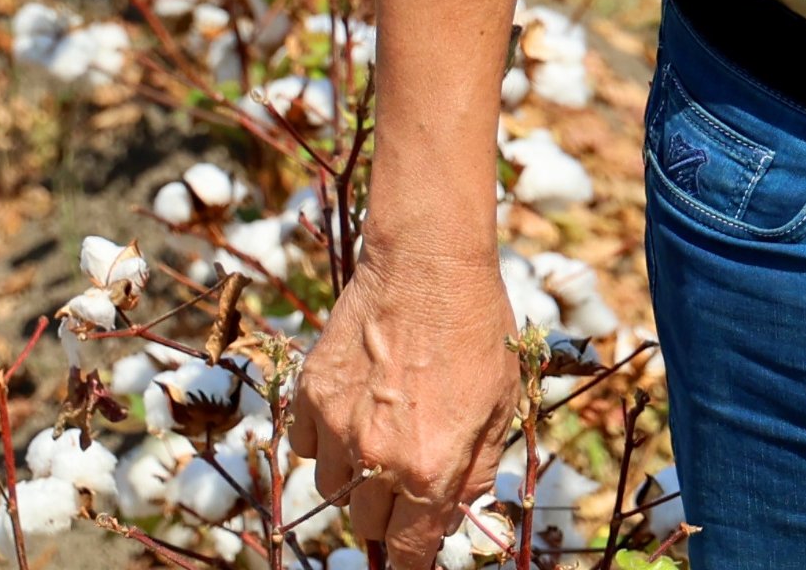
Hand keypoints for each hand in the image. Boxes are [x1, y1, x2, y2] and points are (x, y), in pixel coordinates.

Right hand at [287, 242, 521, 566]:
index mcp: (430, 469)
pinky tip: (351, 413)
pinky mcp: (310, 395)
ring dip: (353, 479)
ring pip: (332, 489)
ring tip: (378, 441)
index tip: (412, 557)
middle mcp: (377, 458)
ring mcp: (337, 427)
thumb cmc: (477, 331)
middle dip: (388, 514)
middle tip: (404, 483)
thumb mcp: (500, 406)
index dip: (411, 561)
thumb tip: (455, 517)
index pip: (408, 550)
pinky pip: (305, 446)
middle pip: (366, 524)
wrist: (429, 265)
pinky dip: (323, 440)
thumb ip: (477, 471)